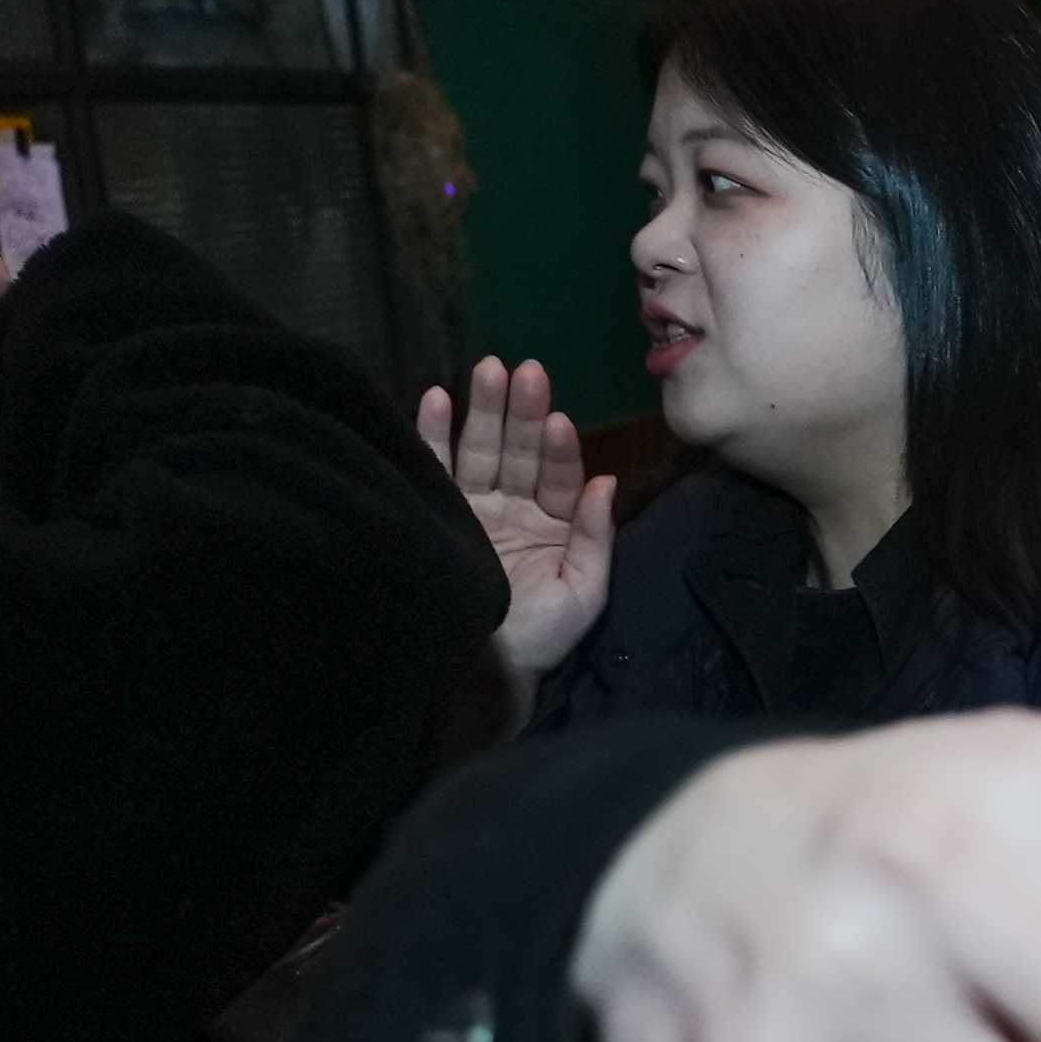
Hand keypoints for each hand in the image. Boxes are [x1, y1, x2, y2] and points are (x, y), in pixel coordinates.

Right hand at [420, 355, 616, 684]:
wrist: (487, 672)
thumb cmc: (542, 638)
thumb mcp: (583, 592)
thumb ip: (595, 537)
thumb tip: (606, 481)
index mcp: (557, 525)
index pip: (561, 475)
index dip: (560, 448)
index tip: (558, 420)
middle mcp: (516, 508)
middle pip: (519, 449)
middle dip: (522, 411)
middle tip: (525, 370)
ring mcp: (475, 508)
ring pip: (480, 449)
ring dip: (482, 409)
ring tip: (486, 369)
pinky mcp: (439, 512)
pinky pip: (436, 466)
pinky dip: (434, 433)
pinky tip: (437, 398)